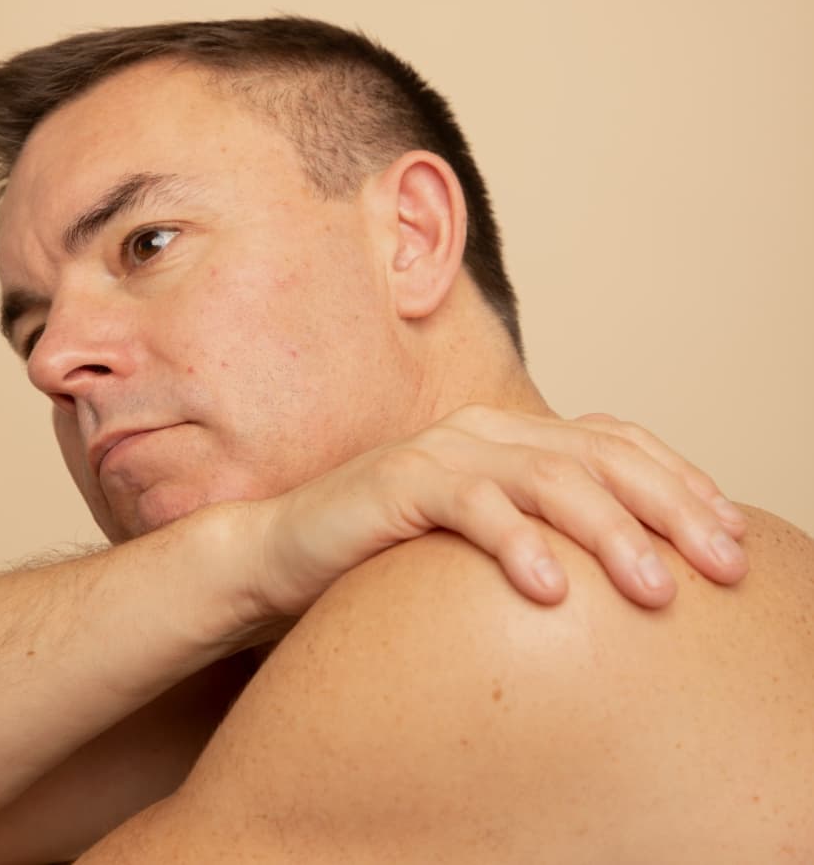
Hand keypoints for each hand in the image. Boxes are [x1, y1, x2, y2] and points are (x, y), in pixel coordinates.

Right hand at [250, 405, 747, 616]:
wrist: (289, 550)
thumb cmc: (391, 552)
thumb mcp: (483, 536)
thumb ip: (542, 529)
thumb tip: (629, 567)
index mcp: (513, 435)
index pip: (616, 443)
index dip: (682, 482)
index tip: (731, 538)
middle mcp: (486, 430)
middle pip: (600, 455)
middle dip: (671, 507)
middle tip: (722, 566)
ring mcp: (443, 450)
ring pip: (548, 477)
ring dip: (609, 532)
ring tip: (653, 590)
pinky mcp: (400, 480)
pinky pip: (471, 504)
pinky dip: (516, 542)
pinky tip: (549, 590)